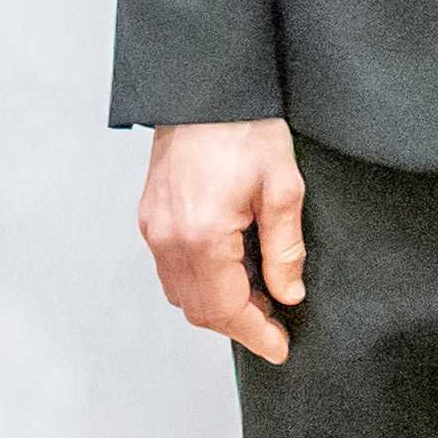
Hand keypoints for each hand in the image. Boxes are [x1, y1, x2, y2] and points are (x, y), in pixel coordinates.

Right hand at [137, 119, 305, 363]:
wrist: (206, 89)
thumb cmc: (247, 129)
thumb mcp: (284, 187)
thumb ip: (285, 249)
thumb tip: (288, 294)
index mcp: (202, 236)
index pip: (225, 308)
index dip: (255, 334)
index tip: (280, 348)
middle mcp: (168, 240)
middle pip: (198, 310)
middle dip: (238, 325)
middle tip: (275, 324)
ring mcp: (153, 229)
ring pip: (181, 294)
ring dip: (217, 305)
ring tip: (259, 297)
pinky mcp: (150, 218)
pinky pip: (171, 269)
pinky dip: (199, 282)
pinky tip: (231, 271)